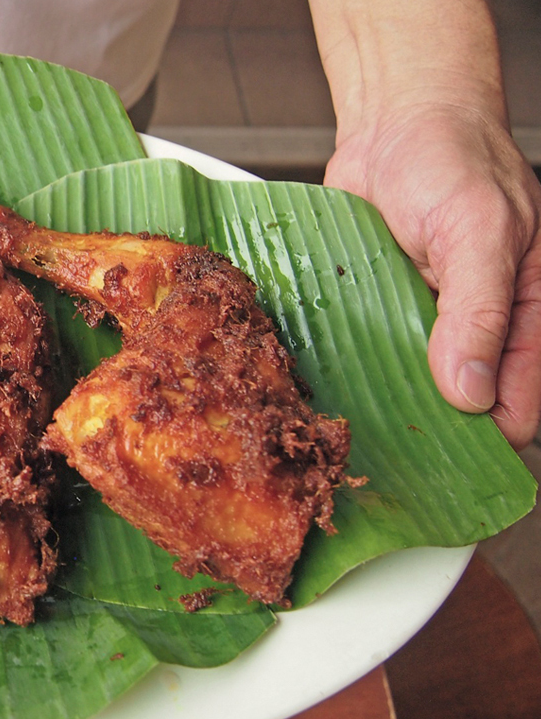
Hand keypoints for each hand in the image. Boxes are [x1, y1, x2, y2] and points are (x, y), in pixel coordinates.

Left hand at [324, 102, 540, 448]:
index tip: (447, 469)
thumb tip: (472, 392)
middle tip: (388, 464)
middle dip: (430, 435)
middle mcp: (476, 328)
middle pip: (461, 409)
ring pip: (409, 390)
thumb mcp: (480, 230)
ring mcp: (422, 324)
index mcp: (525, 315)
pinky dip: (350, 373)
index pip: (519, 405)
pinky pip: (366, 356)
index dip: (489, 442)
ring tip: (350, 438)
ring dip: (385, 410)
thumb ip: (478, 310)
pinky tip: (325, 394)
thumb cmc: (454, 161)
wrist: (395, 122)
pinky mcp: (375, 313)